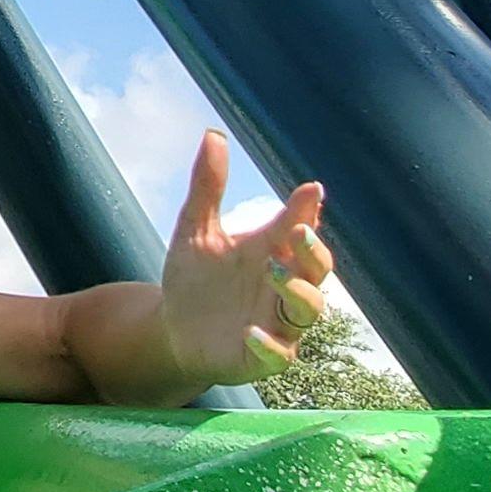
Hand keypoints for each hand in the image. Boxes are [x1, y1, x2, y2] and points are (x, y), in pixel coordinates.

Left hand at [149, 130, 332, 384]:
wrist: (171, 329)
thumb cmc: (194, 278)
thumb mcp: (194, 229)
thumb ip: (207, 187)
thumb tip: (213, 135)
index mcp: (272, 250)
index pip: (300, 228)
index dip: (308, 211)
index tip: (310, 190)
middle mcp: (283, 286)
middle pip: (318, 269)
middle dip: (313, 252)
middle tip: (297, 233)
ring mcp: (277, 322)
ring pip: (308, 310)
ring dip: (298, 292)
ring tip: (274, 272)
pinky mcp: (262, 356)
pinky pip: (280, 355)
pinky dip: (269, 344)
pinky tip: (251, 332)